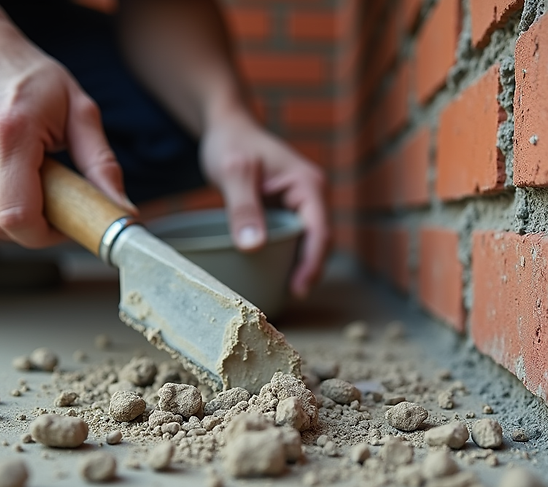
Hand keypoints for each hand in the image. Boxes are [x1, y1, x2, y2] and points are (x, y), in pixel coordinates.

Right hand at [0, 18, 134, 247]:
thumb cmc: (25, 73)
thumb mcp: (77, 107)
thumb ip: (100, 163)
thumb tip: (121, 210)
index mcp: (8, 134)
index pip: (19, 218)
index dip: (44, 234)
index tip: (62, 224)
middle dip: (29, 222)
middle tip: (48, 197)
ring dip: (4, 206)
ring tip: (19, 169)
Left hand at [200, 111, 328, 297]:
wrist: (227, 127)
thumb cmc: (231, 143)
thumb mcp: (233, 171)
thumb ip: (243, 207)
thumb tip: (254, 246)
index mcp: (308, 185)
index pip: (320, 232)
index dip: (312, 264)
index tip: (298, 289)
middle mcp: (311, 196)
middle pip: (318, 243)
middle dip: (307, 272)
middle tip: (286, 299)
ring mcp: (301, 205)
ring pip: (307, 244)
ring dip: (297, 268)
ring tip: (279, 294)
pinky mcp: (288, 212)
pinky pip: (293, 240)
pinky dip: (285, 258)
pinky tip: (270, 276)